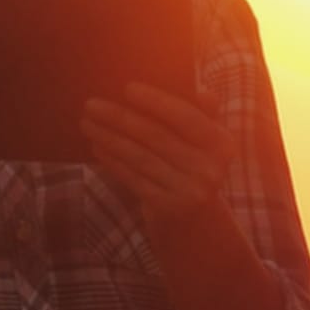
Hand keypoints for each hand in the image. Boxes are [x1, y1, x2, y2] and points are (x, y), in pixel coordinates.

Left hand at [82, 83, 234, 236]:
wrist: (196, 221)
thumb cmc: (192, 166)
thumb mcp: (204, 143)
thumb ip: (202, 114)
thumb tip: (203, 91)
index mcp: (222, 144)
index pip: (186, 117)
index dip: (157, 102)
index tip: (127, 89)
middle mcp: (210, 169)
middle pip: (156, 136)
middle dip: (119, 118)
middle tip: (91, 105)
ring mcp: (189, 191)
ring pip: (140, 157)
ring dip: (109, 138)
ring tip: (87, 124)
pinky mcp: (168, 208)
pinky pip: (134, 178)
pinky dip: (113, 162)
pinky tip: (97, 147)